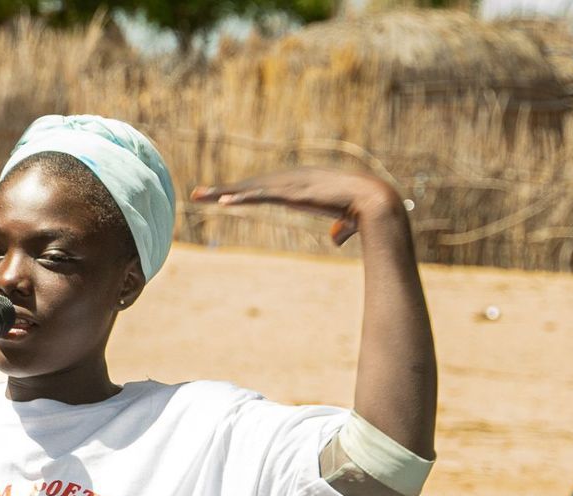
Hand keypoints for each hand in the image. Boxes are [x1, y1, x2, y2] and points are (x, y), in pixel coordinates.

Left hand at [191, 168, 404, 245]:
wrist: (376, 202)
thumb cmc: (361, 211)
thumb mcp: (343, 222)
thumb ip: (337, 230)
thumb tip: (336, 239)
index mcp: (300, 184)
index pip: (263, 189)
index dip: (241, 194)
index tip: (220, 198)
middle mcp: (292, 180)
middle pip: (250, 187)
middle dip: (223, 191)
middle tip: (196, 194)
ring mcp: (292, 185)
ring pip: (251, 189)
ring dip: (225, 194)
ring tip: (200, 196)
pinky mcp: (294, 193)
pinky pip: (262, 195)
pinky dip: (243, 197)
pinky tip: (224, 202)